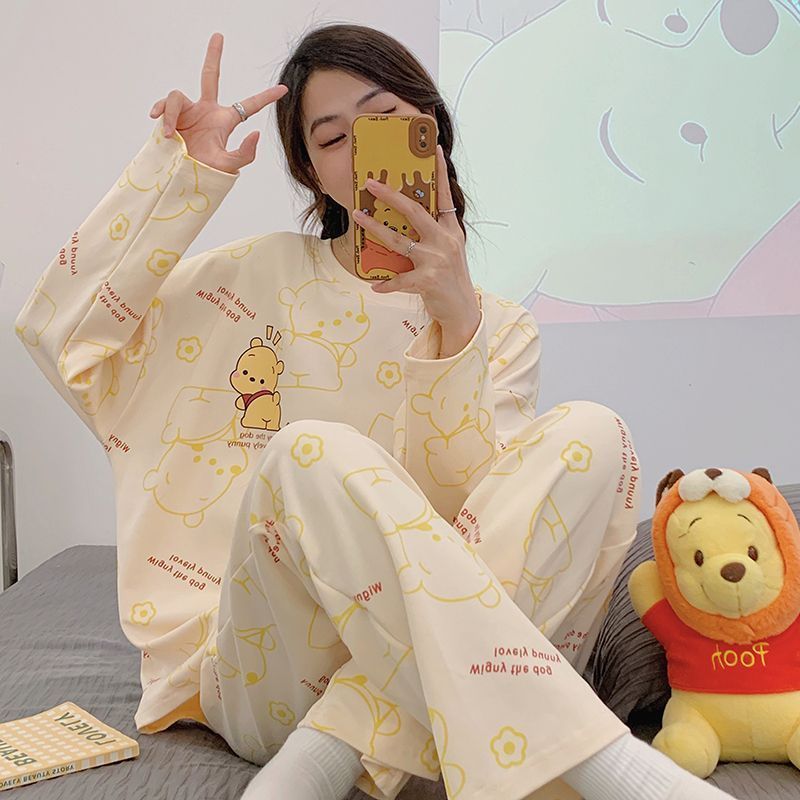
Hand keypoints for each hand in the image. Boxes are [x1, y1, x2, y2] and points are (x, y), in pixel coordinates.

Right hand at [148, 32, 287, 174]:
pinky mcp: (170, 114)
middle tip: (218, 36)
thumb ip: (245, 153)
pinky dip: (162, 114)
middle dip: (213, 56)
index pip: (249, 105)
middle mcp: (207, 110)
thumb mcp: (229, 166)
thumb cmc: (206, 173)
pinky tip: (162, 129)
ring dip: (170, 114)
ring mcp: (188, 111)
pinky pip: (165, 104)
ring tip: (170, 135)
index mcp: (225, 121)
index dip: (266, 97)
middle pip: (210, 77)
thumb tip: (255, 133)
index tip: (284, 89)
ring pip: (178, 96)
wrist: (181, 179)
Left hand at [353, 144, 480, 346]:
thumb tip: (408, 219)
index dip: (439, 172)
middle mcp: (445, 241)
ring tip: (358, 217)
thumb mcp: (449, 252)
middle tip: (371, 184)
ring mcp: (436, 261)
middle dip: (391, 195)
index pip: (444, 196)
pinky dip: (386, 284)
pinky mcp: (428, 281)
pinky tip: (375, 286)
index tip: (431, 149)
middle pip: (415, 212)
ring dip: (375, 228)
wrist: (463, 311)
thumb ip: (433, 235)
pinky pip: (399, 280)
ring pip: (399, 241)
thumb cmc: (450, 280)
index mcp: (451, 231)